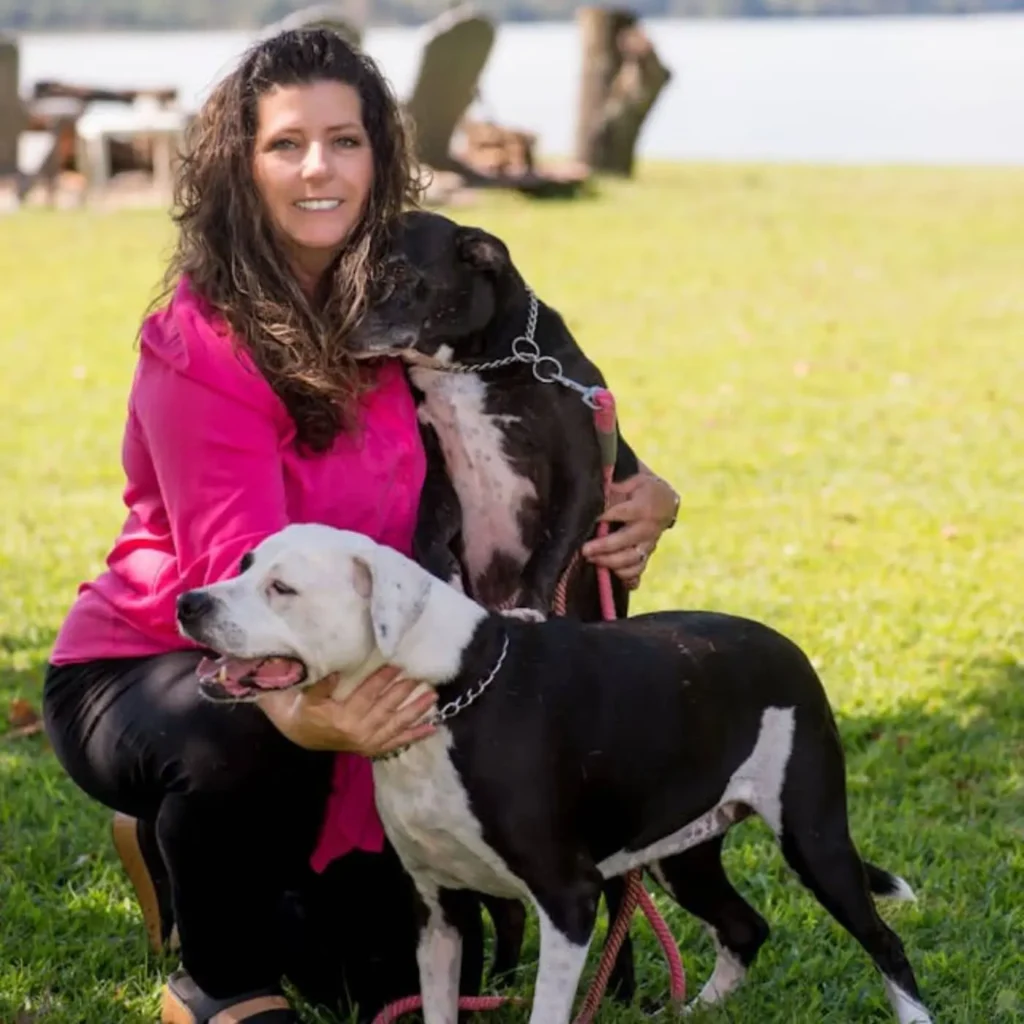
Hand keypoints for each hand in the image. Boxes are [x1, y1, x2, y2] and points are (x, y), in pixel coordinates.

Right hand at [258, 665, 437, 756]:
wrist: (301, 735)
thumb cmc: (305, 710)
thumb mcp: (308, 696)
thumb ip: (323, 685)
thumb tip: (338, 672)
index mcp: (342, 718)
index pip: (367, 695)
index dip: (382, 679)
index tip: (397, 665)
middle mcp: (358, 732)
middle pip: (386, 709)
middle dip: (404, 692)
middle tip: (420, 677)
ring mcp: (368, 742)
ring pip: (396, 726)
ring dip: (416, 711)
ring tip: (432, 697)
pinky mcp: (372, 748)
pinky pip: (397, 742)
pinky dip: (414, 735)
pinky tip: (432, 727)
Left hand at [581, 471, 678, 589]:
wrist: (667, 502)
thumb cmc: (644, 489)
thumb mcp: (634, 481)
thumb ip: (616, 487)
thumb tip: (599, 489)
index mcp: (643, 507)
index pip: (621, 513)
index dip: (604, 517)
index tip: (589, 520)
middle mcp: (648, 528)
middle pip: (625, 541)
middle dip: (603, 547)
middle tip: (585, 550)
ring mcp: (649, 544)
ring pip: (631, 559)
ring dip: (610, 562)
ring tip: (592, 559)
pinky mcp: (647, 554)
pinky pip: (638, 570)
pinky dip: (625, 576)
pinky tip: (610, 574)